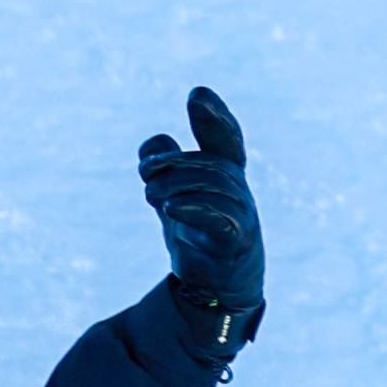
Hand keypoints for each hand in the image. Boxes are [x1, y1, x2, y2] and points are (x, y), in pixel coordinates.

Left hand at [137, 87, 261, 358]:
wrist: (213, 292)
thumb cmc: (197, 239)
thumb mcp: (173, 197)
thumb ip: (163, 166)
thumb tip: (156, 142)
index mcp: (226, 176)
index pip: (227, 139)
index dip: (215, 116)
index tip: (197, 94)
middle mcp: (239, 192)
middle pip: (211, 163)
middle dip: (174, 161)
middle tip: (144, 174)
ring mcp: (242, 218)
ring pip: (215, 187)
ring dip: (176, 185)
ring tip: (151, 197)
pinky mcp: (236, 245)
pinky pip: (221, 220)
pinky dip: (195, 210)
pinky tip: (170, 209)